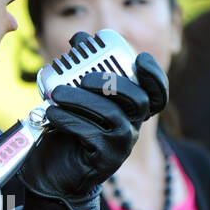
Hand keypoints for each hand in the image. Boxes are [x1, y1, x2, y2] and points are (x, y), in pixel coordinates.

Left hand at [21, 36, 168, 209]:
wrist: (53, 172)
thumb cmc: (68, 129)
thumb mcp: (75, 96)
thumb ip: (79, 67)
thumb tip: (79, 37)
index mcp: (130, 109)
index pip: (157, 94)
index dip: (155, 76)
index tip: (140, 59)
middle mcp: (132, 126)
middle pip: (137, 100)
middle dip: (112, 82)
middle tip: (84, 77)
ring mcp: (120, 145)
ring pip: (112, 116)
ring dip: (81, 100)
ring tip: (57, 94)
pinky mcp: (103, 160)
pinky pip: (91, 135)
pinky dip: (69, 120)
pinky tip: (51, 113)